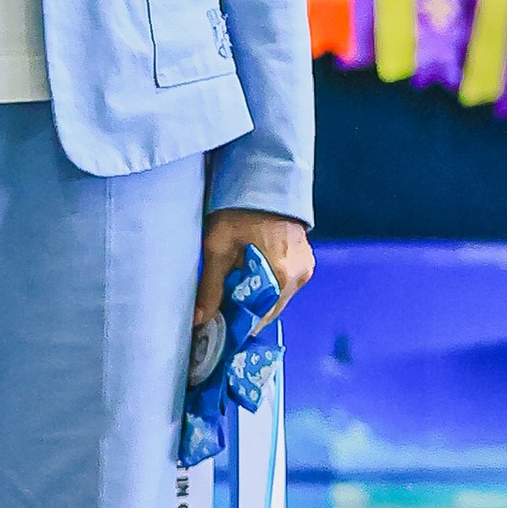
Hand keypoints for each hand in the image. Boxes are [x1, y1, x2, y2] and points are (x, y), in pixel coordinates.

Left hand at [195, 210, 312, 330]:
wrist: (264, 180)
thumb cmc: (239, 210)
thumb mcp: (218, 246)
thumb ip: (210, 286)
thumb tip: (200, 320)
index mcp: (279, 275)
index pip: (257, 319)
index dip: (235, 325)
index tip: (217, 327)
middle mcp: (297, 277)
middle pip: (268, 312)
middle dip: (244, 314)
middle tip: (220, 308)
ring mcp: (305, 270)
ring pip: (276, 302)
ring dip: (256, 301)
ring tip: (233, 289)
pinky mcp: (305, 264)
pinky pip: (285, 288)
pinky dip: (267, 289)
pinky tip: (250, 278)